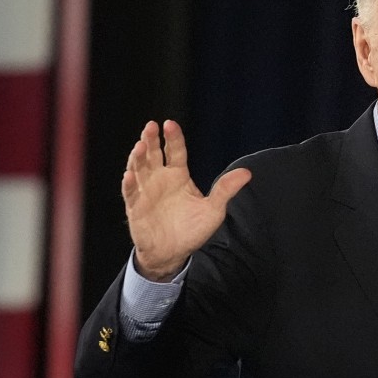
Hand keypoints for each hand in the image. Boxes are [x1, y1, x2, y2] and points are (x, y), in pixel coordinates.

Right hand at [122, 120, 250, 280]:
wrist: (173, 253)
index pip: (175, 152)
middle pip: (153, 155)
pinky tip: (130, 175)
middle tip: (151, 126)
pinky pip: (131, 193)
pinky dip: (130, 184)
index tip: (170, 124)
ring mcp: (146, 192)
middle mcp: (160, 179)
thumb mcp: (213, 209)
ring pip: (138, 169)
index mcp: (178, 176)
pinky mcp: (135, 207)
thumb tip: (247, 172)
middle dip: (151, 140)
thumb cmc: (192, 229)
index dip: (173, 138)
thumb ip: (225, 190)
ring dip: (138, 158)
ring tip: (140, 146)